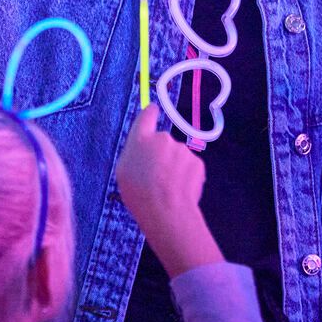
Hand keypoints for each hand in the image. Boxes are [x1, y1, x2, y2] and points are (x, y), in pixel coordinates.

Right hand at [114, 106, 222, 277]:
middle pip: (162, 142)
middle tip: (156, 177)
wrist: (167, 211)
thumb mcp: (124, 172)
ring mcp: (183, 150)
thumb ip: (134, 154)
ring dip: (175, 168)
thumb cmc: (138, 193)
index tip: (153, 110)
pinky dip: (187, 177)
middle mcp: (163, 139)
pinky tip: (180, 191)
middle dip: (161, 155)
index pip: (146, 116)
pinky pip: (190, 167)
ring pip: (178, 156)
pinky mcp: (198, 162)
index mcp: (141, 139)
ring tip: (168, 189)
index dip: (150, 113)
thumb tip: (144, 150)